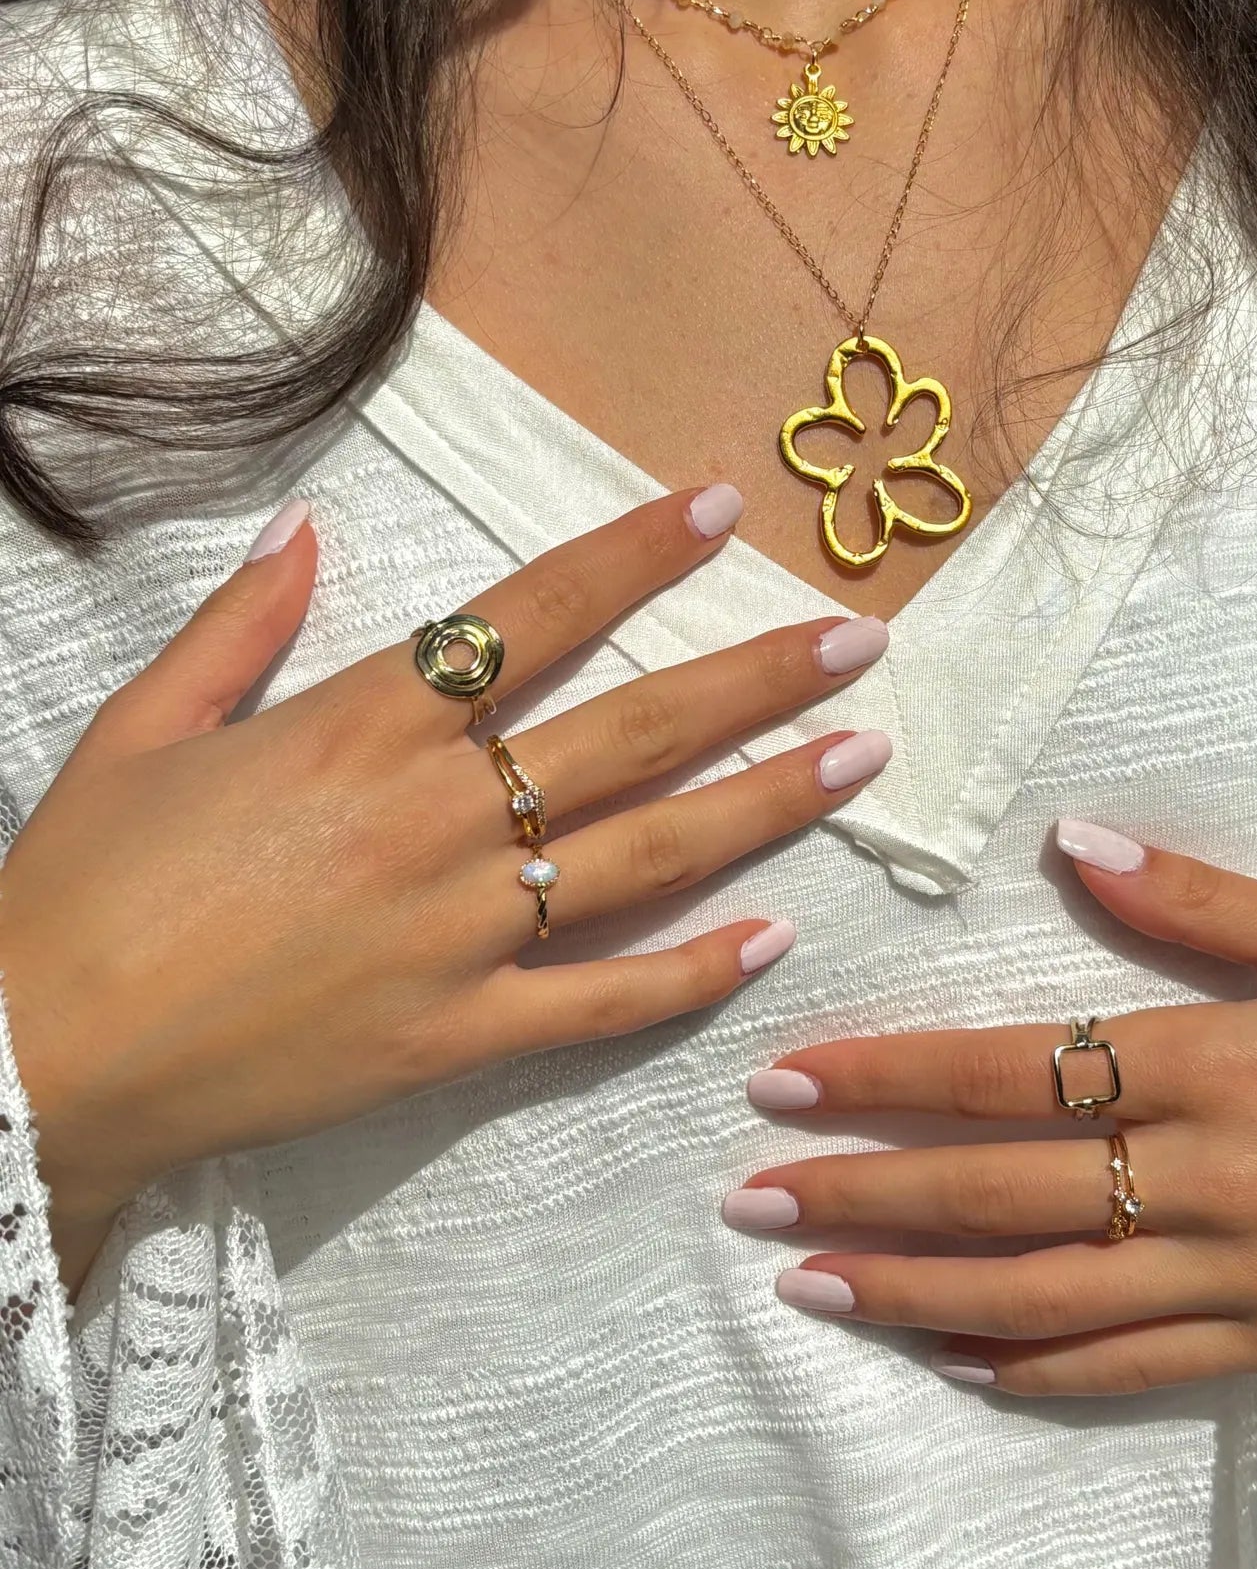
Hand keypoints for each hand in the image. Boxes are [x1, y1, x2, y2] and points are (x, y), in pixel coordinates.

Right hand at [0, 485, 892, 1293]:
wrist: (34, 1060)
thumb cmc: (79, 887)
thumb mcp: (140, 729)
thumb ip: (239, 625)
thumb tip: (313, 531)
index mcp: (362, 724)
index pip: (533, 614)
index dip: (635, 555)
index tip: (721, 509)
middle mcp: (437, 816)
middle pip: (633, 727)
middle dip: (756, 677)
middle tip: (861, 643)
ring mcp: (461, 932)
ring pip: (648, 854)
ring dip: (764, 803)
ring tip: (860, 761)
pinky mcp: (457, 1036)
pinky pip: (601, 1003)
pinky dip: (689, 974)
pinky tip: (769, 938)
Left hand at [726, 823, 1256, 1395]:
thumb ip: (1198, 899)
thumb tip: (1070, 843)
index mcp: (1210, 1064)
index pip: (1009, 1070)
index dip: (887, 1078)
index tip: (784, 1082)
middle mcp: (1205, 1178)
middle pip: (998, 1192)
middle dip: (862, 1194)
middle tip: (750, 1193)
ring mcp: (1230, 1275)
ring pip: (1039, 1297)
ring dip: (912, 1293)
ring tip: (807, 1282)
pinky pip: (1124, 1369)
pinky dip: (1030, 1368)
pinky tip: (948, 1360)